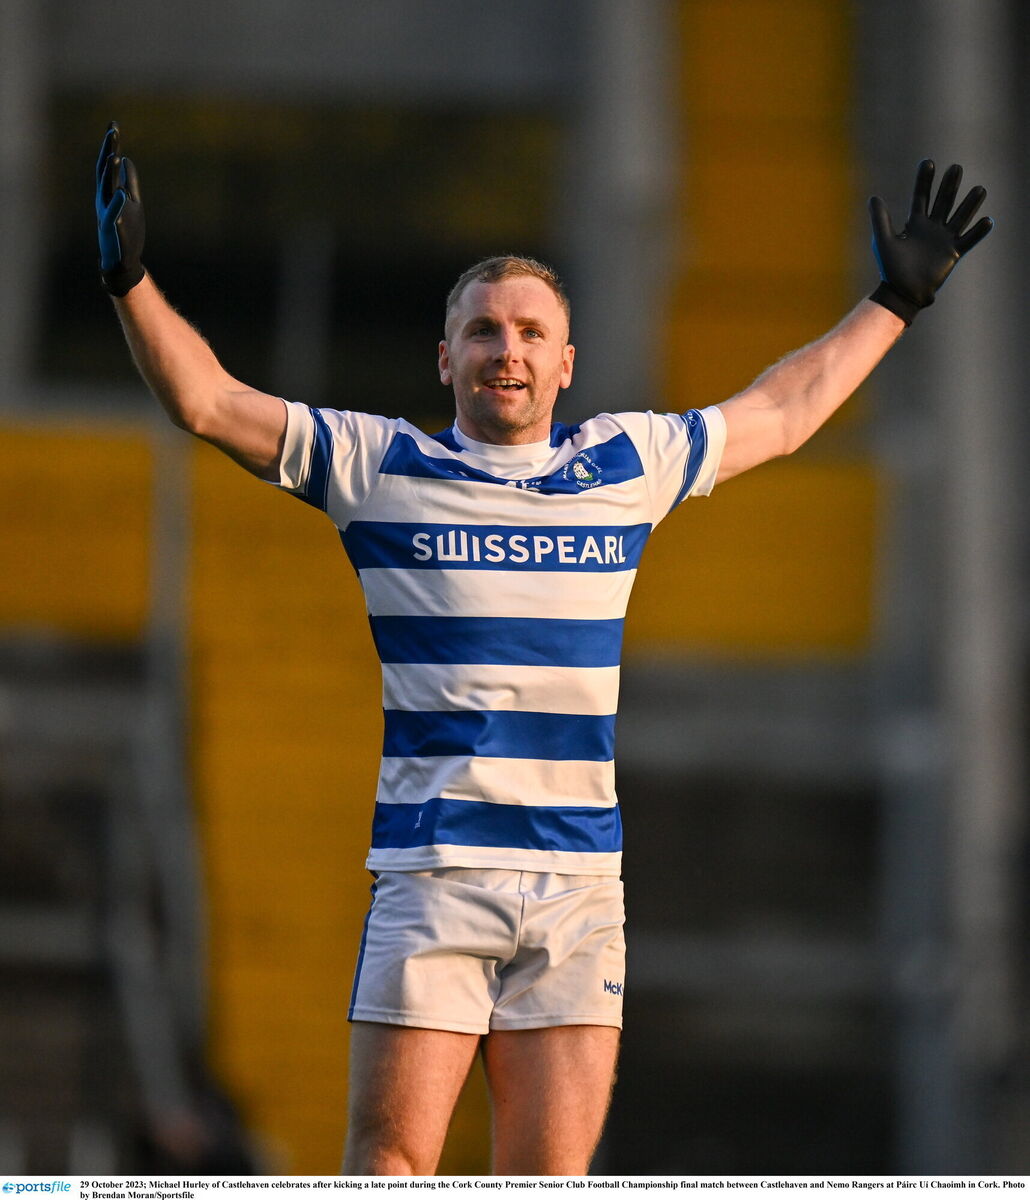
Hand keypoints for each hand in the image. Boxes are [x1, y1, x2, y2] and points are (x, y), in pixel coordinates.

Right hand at [96, 121, 145, 296]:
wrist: (121, 259)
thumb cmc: (126, 229)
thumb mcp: (131, 201)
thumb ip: (130, 181)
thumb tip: (126, 159)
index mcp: (109, 191)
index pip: (108, 164)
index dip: (111, 146)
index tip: (114, 126)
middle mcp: (104, 199)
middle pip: (104, 170)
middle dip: (108, 151)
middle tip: (112, 131)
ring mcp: (108, 212)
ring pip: (107, 189)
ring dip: (110, 172)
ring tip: (115, 155)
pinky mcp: (114, 228)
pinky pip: (114, 214)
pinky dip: (118, 203)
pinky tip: (122, 194)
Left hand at [868, 159, 992, 324]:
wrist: (902, 293)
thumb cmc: (891, 269)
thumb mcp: (884, 242)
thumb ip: (880, 220)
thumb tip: (874, 197)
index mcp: (915, 224)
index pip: (921, 197)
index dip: (924, 181)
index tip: (928, 162)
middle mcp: (932, 228)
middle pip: (943, 201)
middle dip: (949, 185)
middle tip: (956, 168)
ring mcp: (944, 240)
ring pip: (960, 217)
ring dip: (970, 204)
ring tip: (979, 190)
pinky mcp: (953, 253)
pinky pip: (968, 240)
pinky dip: (978, 232)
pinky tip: (987, 221)